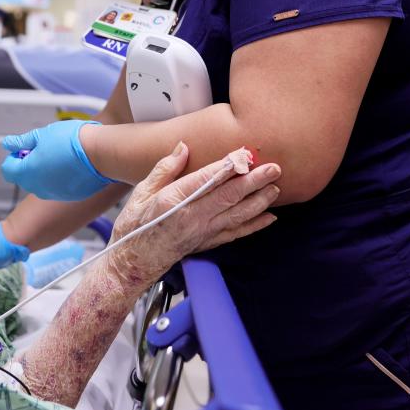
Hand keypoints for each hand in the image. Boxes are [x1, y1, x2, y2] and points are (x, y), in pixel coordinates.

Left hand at [1, 120, 112, 201]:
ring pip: (41, 184)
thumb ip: (22, 142)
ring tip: (61, 155)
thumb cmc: (71, 141)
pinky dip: (60, 178)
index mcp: (27, 173)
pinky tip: (72, 165)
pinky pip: (58, 188)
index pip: (7, 169)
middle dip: (29, 164)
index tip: (26, 147)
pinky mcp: (70, 196)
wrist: (100, 153)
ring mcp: (54, 194)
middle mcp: (38, 188)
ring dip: (44, 171)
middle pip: (24, 178)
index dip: (14, 156)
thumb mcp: (42, 135)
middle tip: (44, 148)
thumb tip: (8, 143)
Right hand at [106, 143, 280, 288]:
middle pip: (229, 197)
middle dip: (254, 181)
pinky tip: (270, 217)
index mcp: (173, 201)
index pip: (206, 180)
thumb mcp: (142, 191)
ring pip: (238, 215)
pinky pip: (236, 233)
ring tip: (275, 188)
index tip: (244, 154)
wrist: (134, 262)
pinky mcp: (208, 243)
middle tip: (274, 168)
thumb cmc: (136, 225)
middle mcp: (192, 218)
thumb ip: (165, 168)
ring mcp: (202, 232)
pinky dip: (254, 225)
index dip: (228, 167)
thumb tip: (183, 147)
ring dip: (259, 201)